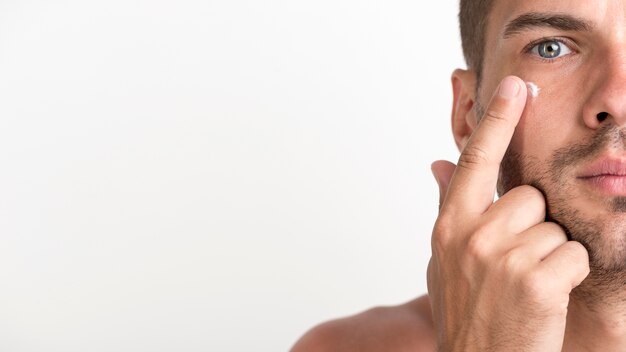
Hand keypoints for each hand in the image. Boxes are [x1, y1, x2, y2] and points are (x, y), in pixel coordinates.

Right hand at [427, 76, 589, 350]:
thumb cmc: (466, 312)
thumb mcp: (445, 258)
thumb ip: (447, 207)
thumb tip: (438, 163)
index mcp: (448, 226)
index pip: (474, 160)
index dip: (497, 120)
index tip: (515, 86)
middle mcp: (470, 235)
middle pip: (529, 197)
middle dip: (532, 227)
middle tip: (514, 264)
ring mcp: (501, 257)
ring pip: (554, 228)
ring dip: (549, 255)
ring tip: (525, 286)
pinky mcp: (536, 281)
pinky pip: (572, 255)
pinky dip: (567, 277)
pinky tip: (543, 299)